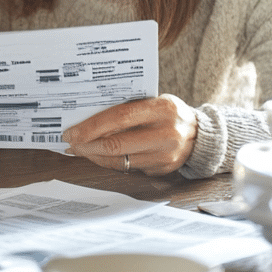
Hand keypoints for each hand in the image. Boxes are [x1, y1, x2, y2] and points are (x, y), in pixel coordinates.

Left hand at [61, 94, 198, 175]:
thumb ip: (129, 107)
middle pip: (117, 144)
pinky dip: (108, 162)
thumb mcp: (154, 101)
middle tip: (70, 142)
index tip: (72, 130)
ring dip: (94, 156)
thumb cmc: (168, 113)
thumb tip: (88, 116)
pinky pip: (127, 168)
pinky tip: (96, 156)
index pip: (119, 117)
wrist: (201, 135)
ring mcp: (165, 155)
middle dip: (87, 145)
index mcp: (162, 109)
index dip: (92, 126)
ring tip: (78, 149)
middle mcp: (166, 133)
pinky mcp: (161, 169)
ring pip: (120, 160)